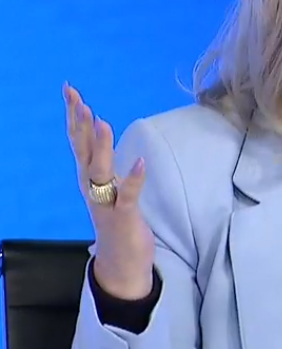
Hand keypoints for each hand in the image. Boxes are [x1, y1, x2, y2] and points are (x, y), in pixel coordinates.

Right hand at [65, 83, 154, 299]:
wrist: (120, 263)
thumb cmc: (117, 219)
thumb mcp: (109, 185)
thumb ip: (103, 162)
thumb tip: (100, 132)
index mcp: (89, 177)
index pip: (78, 141)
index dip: (74, 115)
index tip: (70, 90)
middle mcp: (91, 187)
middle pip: (82, 151)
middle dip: (80, 124)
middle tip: (78, 98)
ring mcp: (106, 202)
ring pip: (100, 170)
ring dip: (101, 147)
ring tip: (102, 122)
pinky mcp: (123, 216)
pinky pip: (128, 195)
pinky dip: (134, 179)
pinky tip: (140, 162)